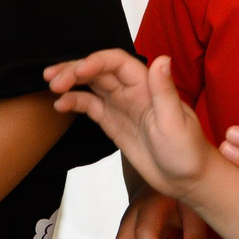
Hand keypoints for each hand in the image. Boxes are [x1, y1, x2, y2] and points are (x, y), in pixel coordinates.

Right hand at [45, 51, 215, 198]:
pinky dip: (74, 102)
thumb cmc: (188, 152)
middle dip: (74, 70)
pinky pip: (90, 106)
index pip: (117, 62)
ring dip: (69, 81)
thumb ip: (165, 91)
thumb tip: (162, 59)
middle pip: (98, 70)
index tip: (78, 71)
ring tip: (50, 85)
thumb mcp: (176, 123)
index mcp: (147, 86)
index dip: (96, 61)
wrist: (187, 180)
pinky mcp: (113, 123)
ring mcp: (121, 106)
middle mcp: (132, 91)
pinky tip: (60, 105)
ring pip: (91, 85)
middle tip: (52, 79)